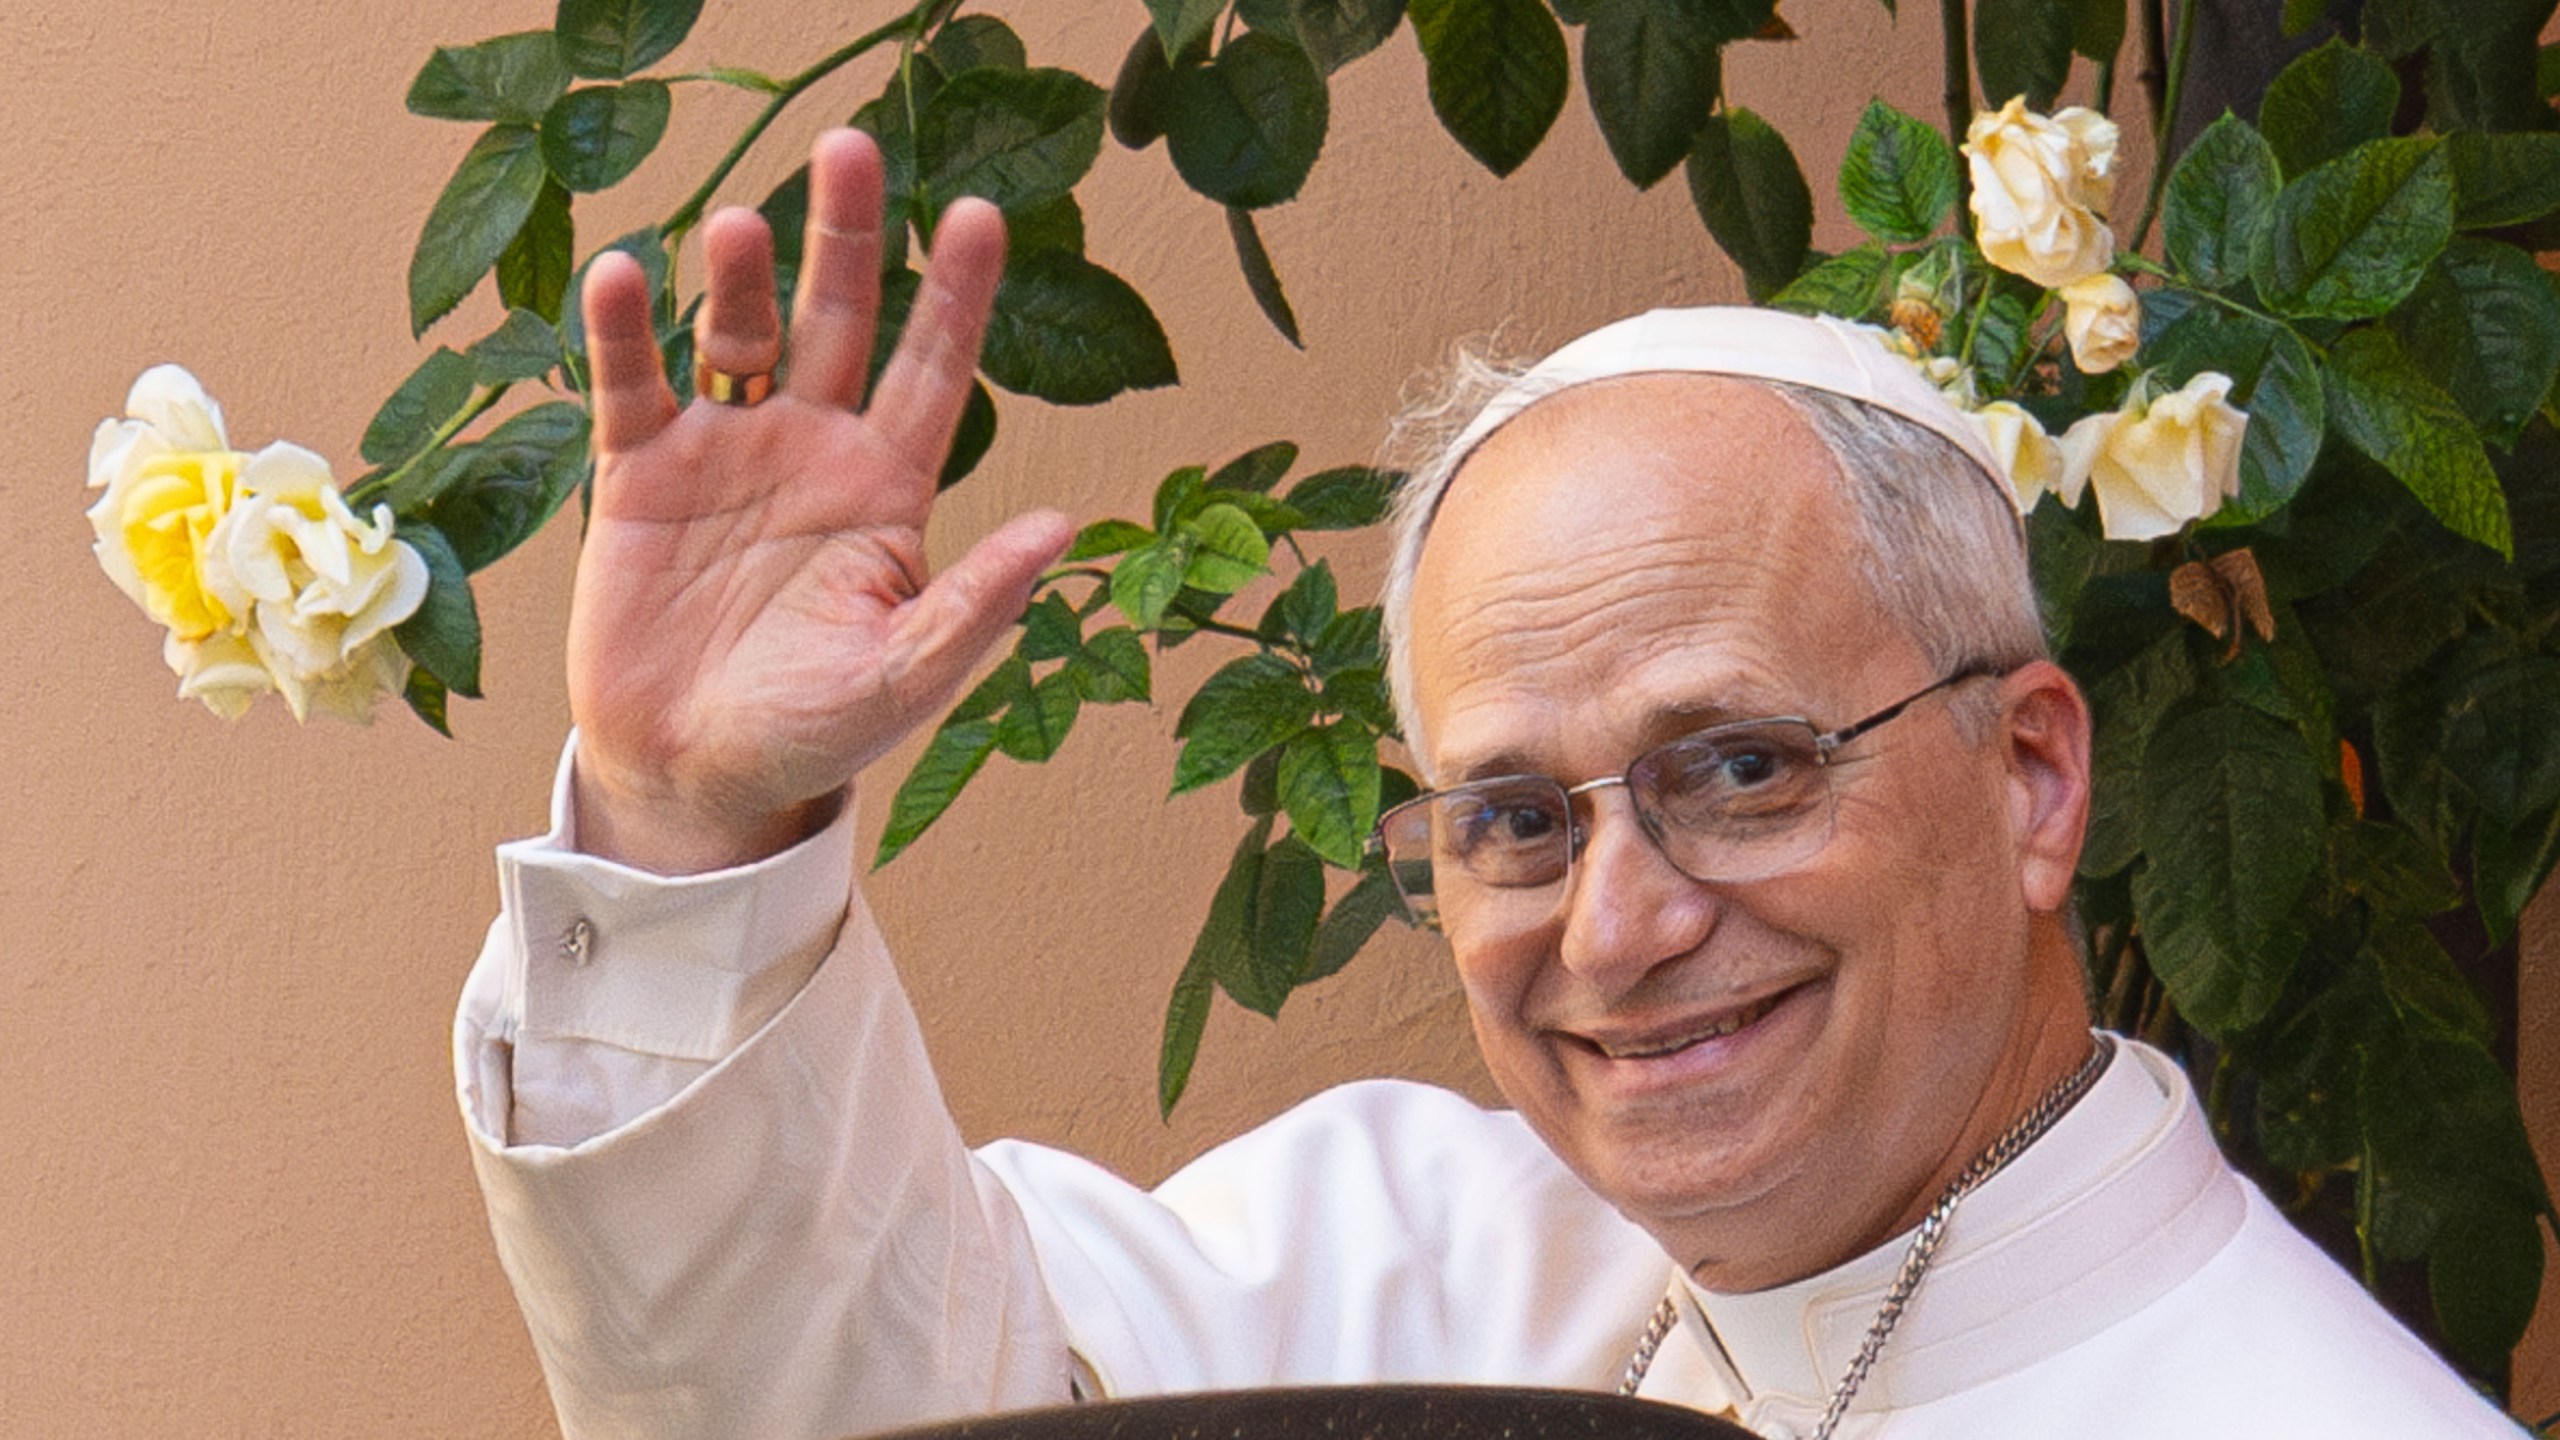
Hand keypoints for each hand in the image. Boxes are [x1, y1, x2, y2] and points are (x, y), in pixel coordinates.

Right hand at [566, 129, 1071, 873]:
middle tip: (852, 147)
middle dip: (849, 237)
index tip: (981, 214)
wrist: (696, 774)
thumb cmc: (816, 732)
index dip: (956, 294)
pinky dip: (626, 330)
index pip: (935, 370)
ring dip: (740, 276)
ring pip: (738, 334)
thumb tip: (1063, 527)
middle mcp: (814, 448)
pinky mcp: (639, 473)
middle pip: (838, 319)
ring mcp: (726, 450)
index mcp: (890, 487)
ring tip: (744, 225)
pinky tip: (627, 276)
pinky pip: (633, 383)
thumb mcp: (906, 675)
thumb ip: (975, 604)